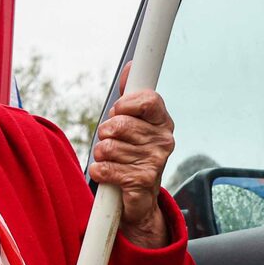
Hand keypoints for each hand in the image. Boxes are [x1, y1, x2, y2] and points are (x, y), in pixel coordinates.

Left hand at [90, 90, 176, 245]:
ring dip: (101, 154)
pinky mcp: (142, 181)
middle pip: (120, 124)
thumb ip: (130, 96)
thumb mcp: (132, 122)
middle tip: (112, 141)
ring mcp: (156, 161)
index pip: (148, 100)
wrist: (140, 198)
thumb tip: (132, 66)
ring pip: (108, 147)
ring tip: (112, 159)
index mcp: (162, 121)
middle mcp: (164, 140)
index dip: (125, 104)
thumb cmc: (132, 154)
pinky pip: (106, 168)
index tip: (118, 111)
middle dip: (106, 133)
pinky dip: (99, 171)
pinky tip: (108, 174)